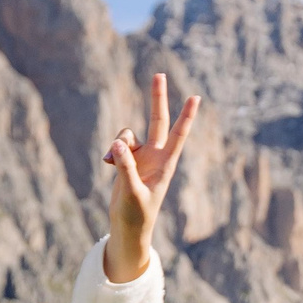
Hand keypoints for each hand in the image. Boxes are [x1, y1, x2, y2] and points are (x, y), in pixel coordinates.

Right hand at [103, 73, 199, 283]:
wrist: (128, 228)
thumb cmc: (136, 215)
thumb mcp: (131, 192)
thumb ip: (125, 166)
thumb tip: (118, 143)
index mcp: (165, 164)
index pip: (178, 135)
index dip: (186, 116)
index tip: (196, 97)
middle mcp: (155, 157)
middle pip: (157, 121)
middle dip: (157, 98)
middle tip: (159, 74)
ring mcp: (141, 157)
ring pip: (128, 134)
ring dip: (118, 142)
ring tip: (113, 163)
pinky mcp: (127, 161)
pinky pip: (117, 145)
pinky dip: (111, 152)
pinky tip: (107, 165)